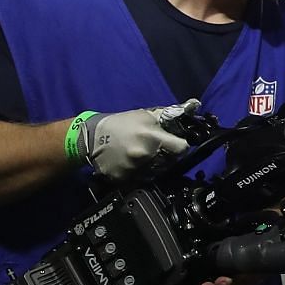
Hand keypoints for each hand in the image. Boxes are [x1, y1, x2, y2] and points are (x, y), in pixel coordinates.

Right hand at [80, 100, 198, 179]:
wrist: (91, 137)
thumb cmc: (122, 123)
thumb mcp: (147, 114)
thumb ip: (171, 114)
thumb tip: (194, 106)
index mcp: (152, 137)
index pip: (181, 148)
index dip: (183, 145)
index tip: (180, 144)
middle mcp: (144, 155)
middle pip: (170, 161)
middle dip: (169, 155)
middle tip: (159, 148)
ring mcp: (133, 169)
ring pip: (157, 171)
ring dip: (156, 165)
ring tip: (146, 155)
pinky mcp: (123, 179)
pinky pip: (141, 179)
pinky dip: (141, 173)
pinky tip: (134, 163)